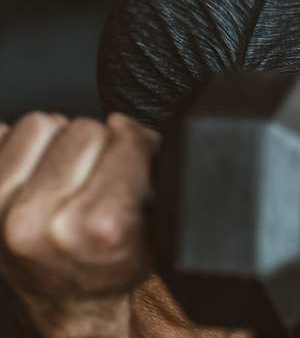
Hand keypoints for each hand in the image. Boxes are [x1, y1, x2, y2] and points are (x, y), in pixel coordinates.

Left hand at [0, 111, 158, 337]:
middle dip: (96, 144)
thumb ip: (150, 169)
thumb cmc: (107, 264)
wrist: (67, 307)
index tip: (132, 161)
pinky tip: (34, 174)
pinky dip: (19, 148)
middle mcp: (44, 223)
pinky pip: (2, 135)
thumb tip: (128, 125)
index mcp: (100, 225)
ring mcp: (4, 214)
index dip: (135, 146)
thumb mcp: (152, 226)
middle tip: (97, 173)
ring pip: (41, 125)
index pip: (127, 138)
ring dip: (55, 141)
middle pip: (83, 128)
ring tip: (65, 172)